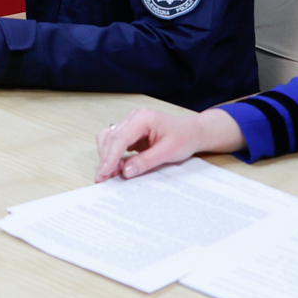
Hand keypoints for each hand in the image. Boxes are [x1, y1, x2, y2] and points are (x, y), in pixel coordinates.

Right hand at [94, 107, 244, 181]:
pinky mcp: (130, 133)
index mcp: (142, 118)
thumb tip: (126, 171)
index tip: (104, 172)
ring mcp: (130, 124)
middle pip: (109, 138)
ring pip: (108, 140)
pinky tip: (117, 168)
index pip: (119, 138)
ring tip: (112, 174)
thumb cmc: (184, 137)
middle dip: (105, 159)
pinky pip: (114, 143)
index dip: (110, 157)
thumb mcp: (168, 152)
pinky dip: (112, 156)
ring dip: (107, 157)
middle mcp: (133, 119)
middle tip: (104, 179)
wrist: (193, 132)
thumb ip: (146, 161)